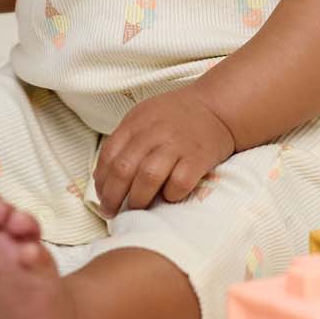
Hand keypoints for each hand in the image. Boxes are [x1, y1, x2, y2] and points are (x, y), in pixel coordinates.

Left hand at [92, 88, 235, 217]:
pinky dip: (170, 195)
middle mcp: (154, 132)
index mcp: (136, 121)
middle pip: (124, 169)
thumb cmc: (177, 117)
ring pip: (148, 177)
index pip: (109, 155)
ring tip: (136, 208)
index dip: (101, 181)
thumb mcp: (145, 117)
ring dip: (138, 199)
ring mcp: (177, 144)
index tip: (102, 197)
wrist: (217, 107)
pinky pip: (179, 183)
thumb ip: (125, 142)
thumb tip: (102, 178)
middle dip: (113, 196)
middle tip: (111, 211)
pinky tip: (168, 197)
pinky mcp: (199, 158)